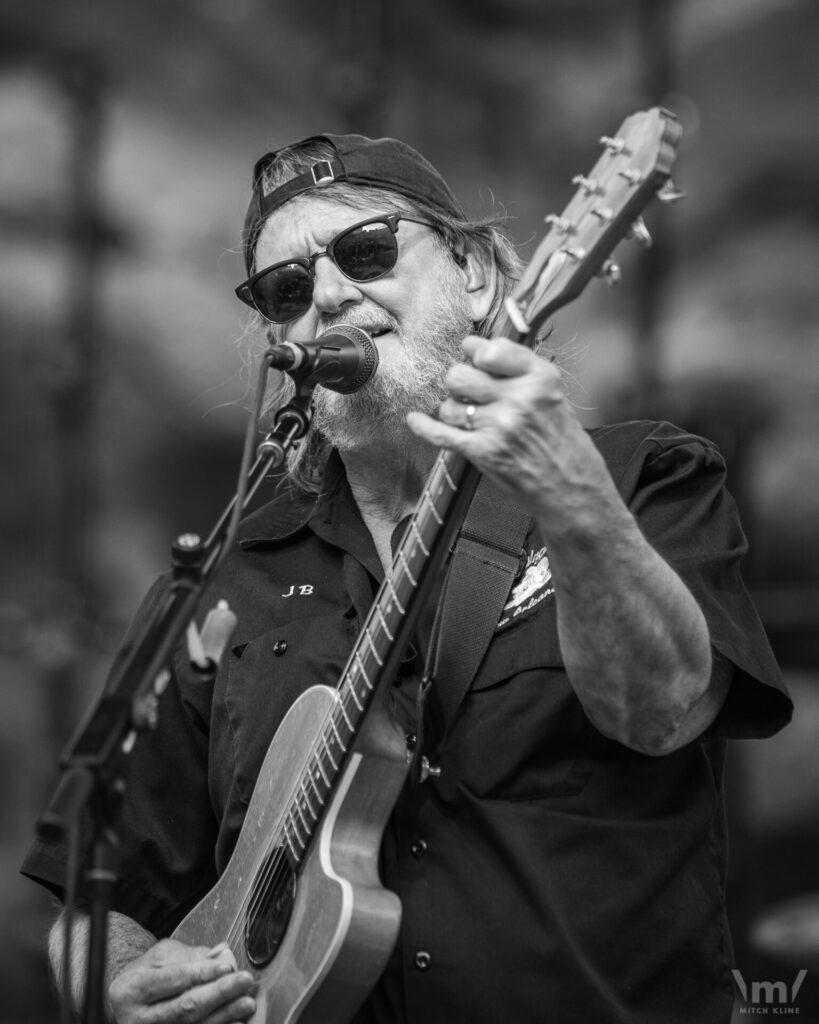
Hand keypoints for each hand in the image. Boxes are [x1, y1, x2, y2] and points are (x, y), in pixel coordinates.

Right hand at [108, 940, 255, 1023]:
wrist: (125, 1005)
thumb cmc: (146, 975)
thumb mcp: (160, 957)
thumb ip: (190, 955)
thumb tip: (222, 954)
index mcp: (133, 989)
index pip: (172, 979)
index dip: (201, 973)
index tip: (226, 966)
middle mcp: (139, 1018)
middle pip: (184, 1006)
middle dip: (218, 993)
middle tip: (244, 981)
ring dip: (224, 1015)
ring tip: (247, 1002)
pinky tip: (236, 1023)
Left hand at [407, 336, 608, 526]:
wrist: (571, 487)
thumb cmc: (561, 442)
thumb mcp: (553, 395)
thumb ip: (519, 371)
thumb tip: (474, 348)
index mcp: (540, 378)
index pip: (490, 349)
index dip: (475, 352)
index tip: (474, 358)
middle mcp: (519, 398)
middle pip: (460, 375)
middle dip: (458, 384)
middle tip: (469, 394)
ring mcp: (500, 426)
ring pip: (449, 405)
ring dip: (453, 412)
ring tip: (470, 420)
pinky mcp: (485, 452)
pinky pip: (441, 434)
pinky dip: (423, 427)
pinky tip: (415, 420)